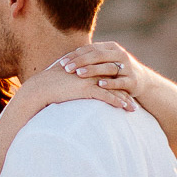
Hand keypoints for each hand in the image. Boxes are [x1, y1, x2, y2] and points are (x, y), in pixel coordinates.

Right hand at [19, 53, 135, 113]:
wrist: (41, 87)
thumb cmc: (49, 85)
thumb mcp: (64, 79)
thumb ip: (73, 79)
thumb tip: (75, 84)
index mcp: (87, 67)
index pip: (107, 73)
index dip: (118, 81)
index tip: (126, 89)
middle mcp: (91, 71)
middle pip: (114, 80)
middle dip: (126, 91)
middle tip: (135, 99)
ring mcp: (89, 79)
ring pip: (113, 89)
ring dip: (125, 100)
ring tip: (134, 109)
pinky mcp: (86, 88)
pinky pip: (105, 96)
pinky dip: (116, 101)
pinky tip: (124, 107)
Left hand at [57, 41, 146, 104]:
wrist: (141, 80)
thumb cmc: (115, 70)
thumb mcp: (105, 61)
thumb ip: (89, 58)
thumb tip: (64, 59)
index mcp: (111, 47)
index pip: (90, 49)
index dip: (75, 55)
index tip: (62, 63)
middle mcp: (120, 54)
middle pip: (98, 56)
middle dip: (81, 62)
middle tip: (67, 68)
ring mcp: (127, 67)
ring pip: (108, 67)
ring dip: (93, 70)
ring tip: (79, 74)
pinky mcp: (132, 81)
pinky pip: (120, 82)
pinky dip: (110, 83)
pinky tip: (99, 85)